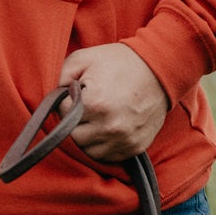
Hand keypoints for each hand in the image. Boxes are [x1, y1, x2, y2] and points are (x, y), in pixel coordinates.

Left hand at [58, 42, 170, 162]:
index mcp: (95, 104)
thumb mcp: (85, 57)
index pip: (63, 114)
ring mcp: (124, 140)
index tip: (76, 94)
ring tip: (95, 118)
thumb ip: (62, 75)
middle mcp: (109, 126)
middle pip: (73, 136)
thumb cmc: (120, 62)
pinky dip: (103, 146)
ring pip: (89, 151)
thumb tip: (55, 95)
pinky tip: (106, 128)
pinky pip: (108, 157)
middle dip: (74, 121)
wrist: (160, 70)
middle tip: (85, 107)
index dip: (66, 102)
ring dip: (87, 136)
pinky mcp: (135, 147)